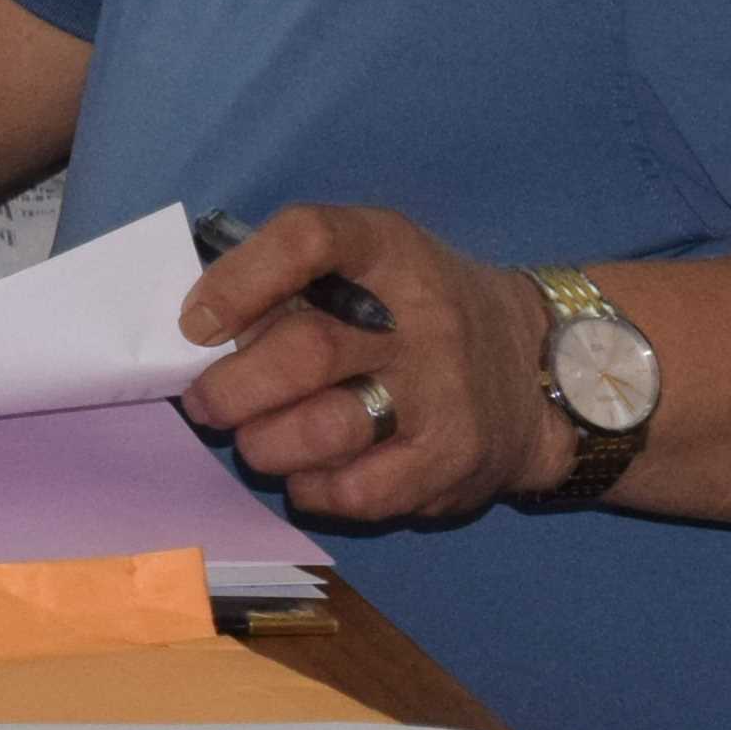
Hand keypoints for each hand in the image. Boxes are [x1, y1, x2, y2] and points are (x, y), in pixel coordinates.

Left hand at [176, 201, 567, 526]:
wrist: (534, 367)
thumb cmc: (413, 310)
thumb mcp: (367, 262)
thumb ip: (289, 280)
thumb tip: (198, 332)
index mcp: (387, 249)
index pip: (309, 238)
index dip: (240, 279)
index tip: (195, 323)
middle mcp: (420, 316)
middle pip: (307, 351)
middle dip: (232, 388)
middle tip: (204, 403)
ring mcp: (442, 391)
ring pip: (325, 429)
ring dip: (264, 444)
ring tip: (252, 440)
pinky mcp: (452, 459)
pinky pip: (358, 491)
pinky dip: (312, 489)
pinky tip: (306, 475)